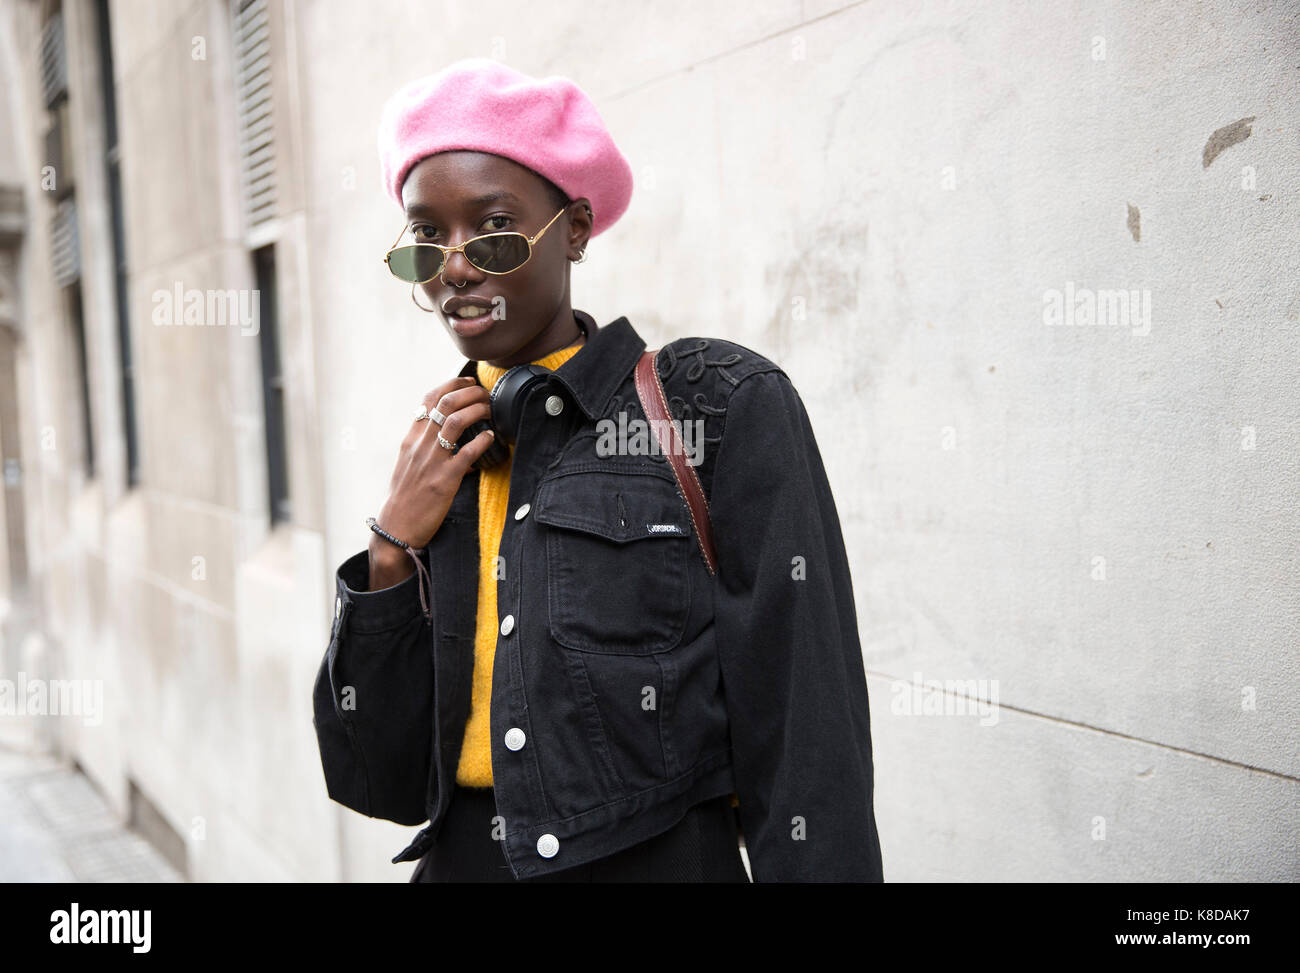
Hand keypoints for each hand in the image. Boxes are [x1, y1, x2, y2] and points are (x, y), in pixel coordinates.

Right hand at [369, 375, 494, 588]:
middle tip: (485, 394)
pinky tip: (490, 437)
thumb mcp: (409, 466)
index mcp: (410, 440)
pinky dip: (481, 441)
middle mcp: (420, 446)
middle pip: (444, 404)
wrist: (396, 528)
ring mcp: (432, 462)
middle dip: (469, 392)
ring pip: (454, 421)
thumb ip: (425, 449)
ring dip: (477, 410)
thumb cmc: (405, 499)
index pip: (428, 400)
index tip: (468, 381)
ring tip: (490, 409)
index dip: (451, 385)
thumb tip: (450, 440)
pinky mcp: (444, 480)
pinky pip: (466, 453)